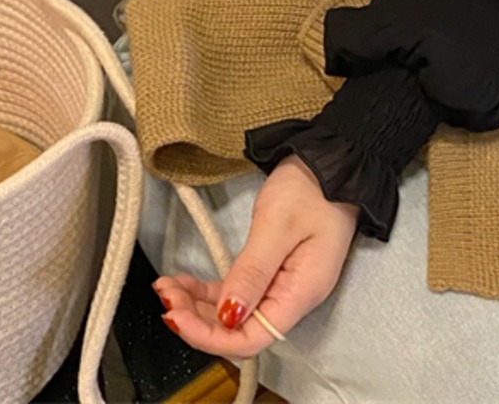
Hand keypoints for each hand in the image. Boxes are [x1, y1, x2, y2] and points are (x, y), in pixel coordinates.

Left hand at [153, 155, 359, 356]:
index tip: (177, 317)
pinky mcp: (275, 269)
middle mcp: (293, 296)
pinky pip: (239, 292)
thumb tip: (228, 316)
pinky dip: (211, 291)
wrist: (332, 160)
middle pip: (240, 329)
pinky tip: (188, 282)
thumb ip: (252, 272)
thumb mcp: (276, 224)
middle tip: (167, 297)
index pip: (252, 338)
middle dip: (199, 320)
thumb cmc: (312, 187)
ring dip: (200, 305)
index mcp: (301, 293)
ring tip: (169, 287)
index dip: (211, 337)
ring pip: (235, 313)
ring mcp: (284, 283)